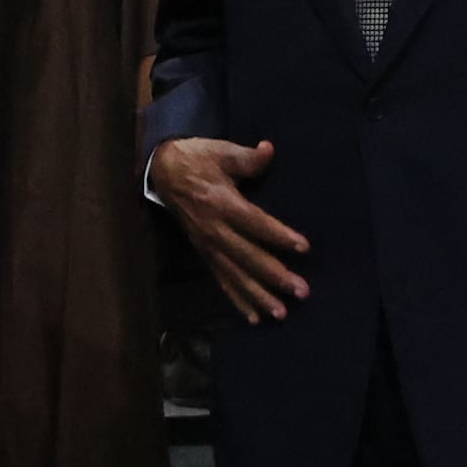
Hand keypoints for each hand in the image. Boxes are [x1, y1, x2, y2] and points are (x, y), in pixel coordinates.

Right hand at [148, 135, 310, 322]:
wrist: (163, 171)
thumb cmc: (198, 158)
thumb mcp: (220, 151)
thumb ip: (246, 157)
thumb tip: (269, 150)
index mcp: (220, 202)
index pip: (253, 222)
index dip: (278, 235)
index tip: (303, 247)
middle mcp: (213, 229)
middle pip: (246, 256)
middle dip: (274, 275)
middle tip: (301, 291)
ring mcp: (207, 244)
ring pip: (234, 274)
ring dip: (258, 295)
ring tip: (281, 313)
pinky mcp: (204, 253)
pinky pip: (221, 280)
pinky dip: (237, 299)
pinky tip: (255, 317)